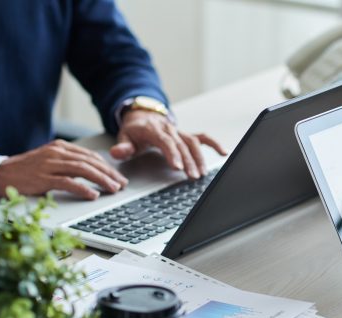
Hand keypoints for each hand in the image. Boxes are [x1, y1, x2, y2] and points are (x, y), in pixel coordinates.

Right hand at [0, 140, 127, 199]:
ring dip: (101, 180)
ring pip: (82, 170)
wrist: (0, 173)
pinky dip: (83, 188)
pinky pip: (67, 182)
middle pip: (90, 162)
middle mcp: (56, 153)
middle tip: (122, 184)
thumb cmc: (27, 169)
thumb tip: (95, 168)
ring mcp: (49, 165)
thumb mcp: (50, 160)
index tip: (119, 177)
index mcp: (60, 147)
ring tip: (113, 189)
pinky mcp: (42, 178)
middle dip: (109, 173)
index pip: (90, 156)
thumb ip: (70, 161)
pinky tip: (93, 194)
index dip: (107, 167)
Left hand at [110, 110, 225, 179]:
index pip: (165, 141)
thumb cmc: (134, 131)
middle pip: (182, 145)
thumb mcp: (124, 137)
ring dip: (199, 158)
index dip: (172, 154)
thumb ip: (122, 146)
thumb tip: (118, 152)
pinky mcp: (187, 134)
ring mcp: (180, 131)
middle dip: (188, 161)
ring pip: (193, 143)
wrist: (143, 116)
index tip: (177, 167)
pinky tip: (223, 153)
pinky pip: (203, 137)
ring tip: (201, 173)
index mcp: (154, 129)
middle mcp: (170, 129)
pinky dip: (214, 144)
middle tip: (192, 177)